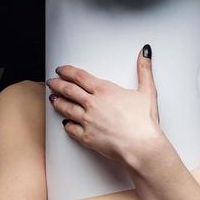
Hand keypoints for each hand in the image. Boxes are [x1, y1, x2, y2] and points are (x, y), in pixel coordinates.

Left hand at [46, 46, 163, 166]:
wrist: (141, 146)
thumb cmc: (143, 122)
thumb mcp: (147, 91)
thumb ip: (144, 70)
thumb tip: (145, 53)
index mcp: (104, 90)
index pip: (79, 76)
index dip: (67, 71)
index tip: (61, 70)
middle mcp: (92, 104)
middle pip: (68, 90)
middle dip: (57, 84)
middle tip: (52, 82)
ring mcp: (87, 121)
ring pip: (66, 108)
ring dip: (57, 102)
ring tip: (53, 99)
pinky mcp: (86, 137)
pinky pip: (70, 129)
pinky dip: (66, 125)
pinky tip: (65, 123)